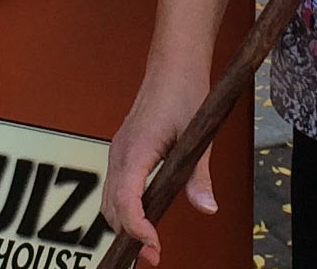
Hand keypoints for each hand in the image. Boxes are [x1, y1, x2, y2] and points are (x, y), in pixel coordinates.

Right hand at [102, 73, 216, 265]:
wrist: (172, 66)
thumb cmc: (184, 92)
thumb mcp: (198, 135)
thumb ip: (199, 174)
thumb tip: (206, 207)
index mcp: (136, 149)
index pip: (125, 199)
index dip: (136, 227)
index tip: (154, 245)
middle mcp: (120, 153)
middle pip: (112, 207)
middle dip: (129, 235)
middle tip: (155, 255)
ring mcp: (119, 152)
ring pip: (109, 200)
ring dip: (124, 225)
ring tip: (150, 243)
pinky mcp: (123, 152)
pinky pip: (115, 188)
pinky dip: (124, 209)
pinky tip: (144, 217)